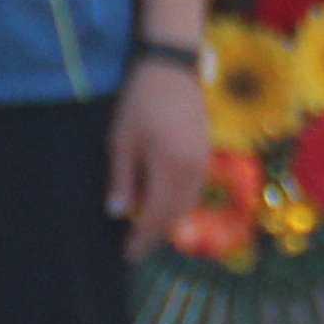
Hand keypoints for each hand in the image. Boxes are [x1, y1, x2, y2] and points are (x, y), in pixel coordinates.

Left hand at [106, 53, 215, 260]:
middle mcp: (193, 169)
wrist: (172, 69)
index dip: (141, 237)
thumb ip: (122, 178)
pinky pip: (194, 190)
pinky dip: (178, 204)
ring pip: (188, 204)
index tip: (126, 254)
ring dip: (168, 221)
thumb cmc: (140, 102)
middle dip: (155, 235)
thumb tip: (117, 213)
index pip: (156, 214)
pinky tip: (162, 205)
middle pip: (176, 214)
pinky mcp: (206, 153)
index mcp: (171, 167)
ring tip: (145, 231)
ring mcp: (204, 161)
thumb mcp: (122, 140)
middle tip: (134, 249)